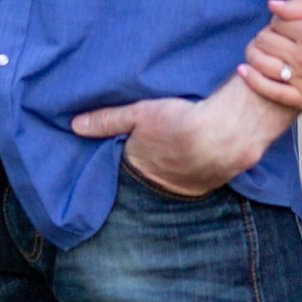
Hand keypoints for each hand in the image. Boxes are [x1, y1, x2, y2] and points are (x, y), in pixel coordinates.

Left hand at [71, 80, 287, 196]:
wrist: (227, 132)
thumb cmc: (180, 121)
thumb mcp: (139, 114)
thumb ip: (107, 120)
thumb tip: (74, 126)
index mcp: (140, 168)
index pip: (126, 166)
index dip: (128, 154)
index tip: (131, 145)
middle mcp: (162, 185)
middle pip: (151, 176)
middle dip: (152, 165)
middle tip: (159, 146)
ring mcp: (189, 188)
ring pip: (177, 179)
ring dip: (177, 168)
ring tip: (180, 149)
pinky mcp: (213, 184)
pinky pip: (199, 178)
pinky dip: (199, 167)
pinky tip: (203, 151)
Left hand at [238, 0, 301, 112]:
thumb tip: (273, 5)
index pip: (275, 22)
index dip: (276, 21)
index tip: (283, 25)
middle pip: (264, 42)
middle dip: (263, 36)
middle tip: (272, 39)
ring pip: (261, 64)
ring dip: (253, 54)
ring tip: (258, 51)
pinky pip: (269, 91)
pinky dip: (253, 80)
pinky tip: (245, 71)